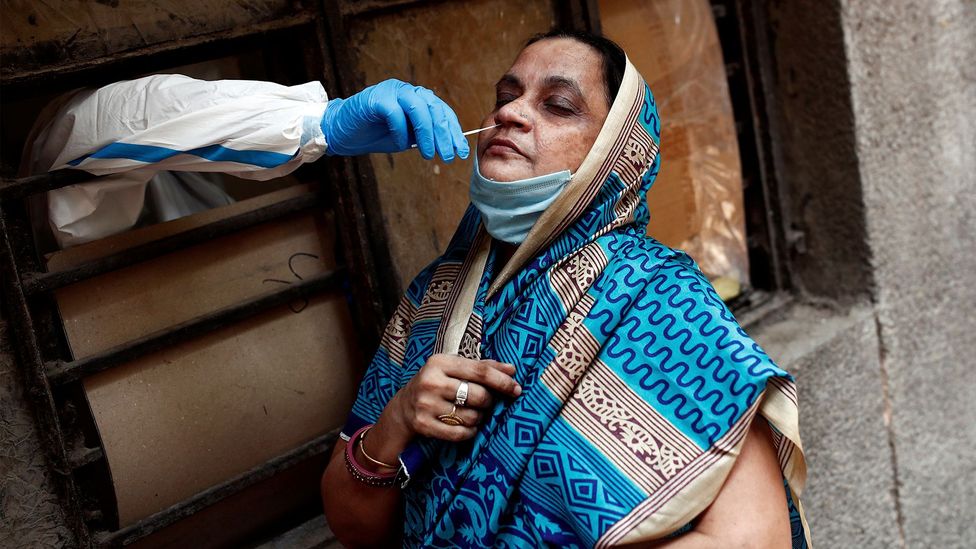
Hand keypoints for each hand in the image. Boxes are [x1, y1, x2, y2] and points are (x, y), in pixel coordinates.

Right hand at [320, 79, 469, 160]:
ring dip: (427, 133)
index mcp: (416, 98)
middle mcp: (405, 91)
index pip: (441, 110)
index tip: (460, 151)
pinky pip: (395, 113)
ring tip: (430, 154)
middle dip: (444, 134)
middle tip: (449, 155)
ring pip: (419, 108)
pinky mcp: (375, 98)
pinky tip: (401, 145)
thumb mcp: (406, 137)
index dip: (453, 130)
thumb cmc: (373, 135)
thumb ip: (424, 136)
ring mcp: (390, 91)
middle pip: (434, 108)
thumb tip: (448, 146)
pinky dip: (400, 131)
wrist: (340, 132)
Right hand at [390, 354, 520, 441]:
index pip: (480, 371)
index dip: (502, 381)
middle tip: (486, 403)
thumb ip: (482, 367)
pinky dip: (470, 432)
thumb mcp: (454, 369)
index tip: (516, 389)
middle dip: (488, 402)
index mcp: (440, 362)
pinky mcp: (424, 424)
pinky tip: (466, 426)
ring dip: (479, 418)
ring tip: (472, 414)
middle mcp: (431, 381)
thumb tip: (511, 369)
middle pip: (478, 395)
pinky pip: (460, 433)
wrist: (403, 408)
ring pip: (471, 416)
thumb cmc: (437, 384)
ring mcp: (426, 404)